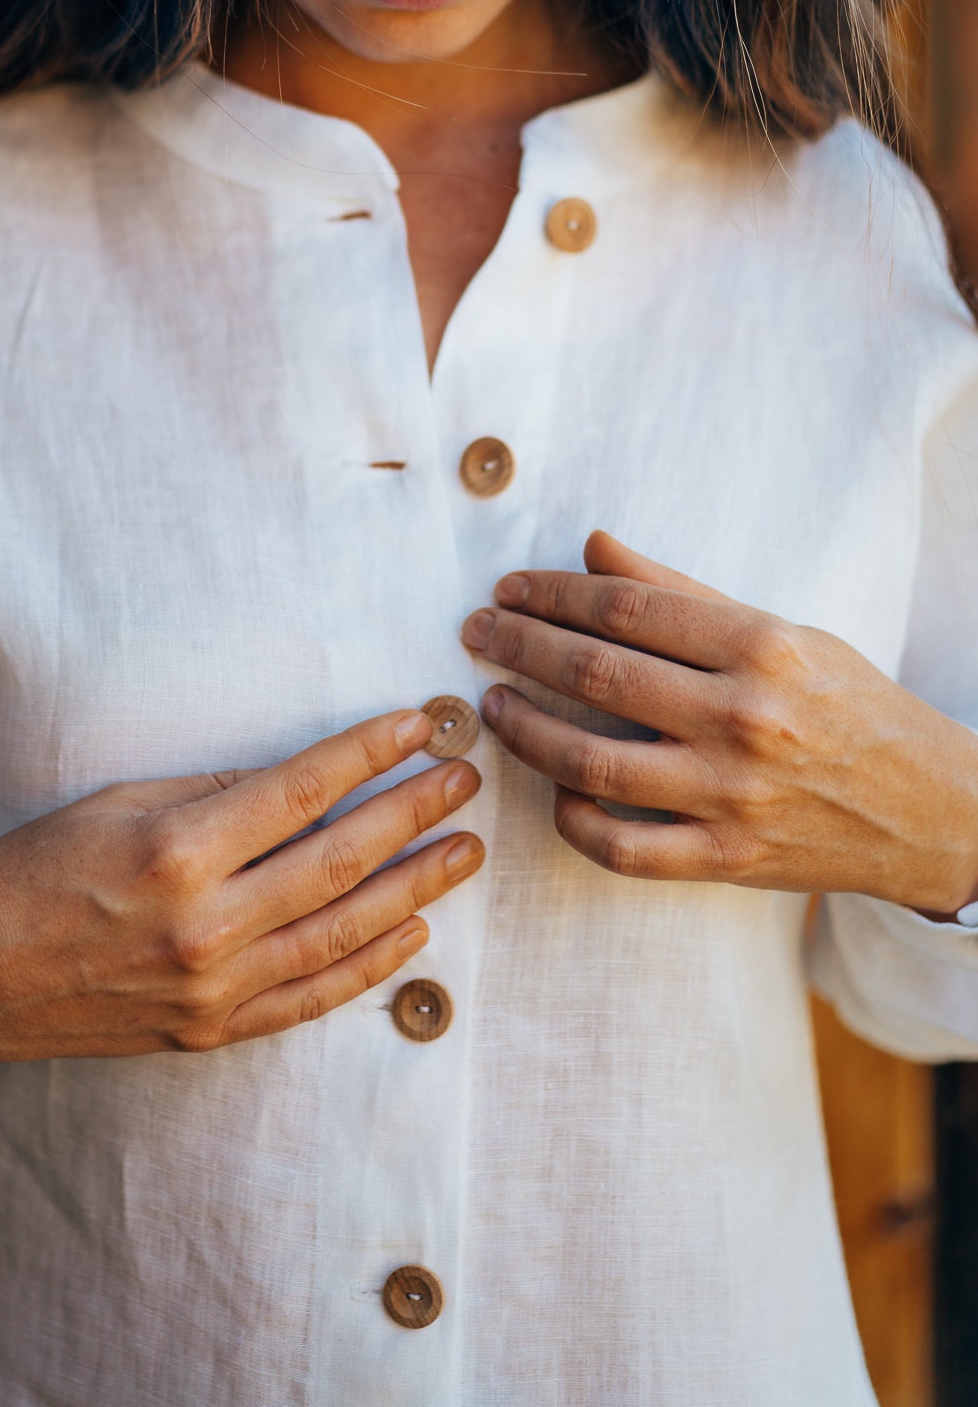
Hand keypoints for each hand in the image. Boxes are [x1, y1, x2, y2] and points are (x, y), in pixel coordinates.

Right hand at [0, 708, 482, 1061]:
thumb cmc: (31, 872)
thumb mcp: (116, 804)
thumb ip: (213, 794)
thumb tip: (300, 780)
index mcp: (177, 852)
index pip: (302, 791)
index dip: (368, 753)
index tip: (419, 724)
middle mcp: (205, 925)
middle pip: (339, 860)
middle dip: (412, 814)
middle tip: (465, 779)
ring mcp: (213, 988)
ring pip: (342, 933)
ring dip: (414, 886)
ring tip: (462, 849)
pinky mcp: (211, 1031)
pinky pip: (311, 998)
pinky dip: (370, 966)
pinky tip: (414, 930)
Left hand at [461, 531, 977, 913]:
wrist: (928, 808)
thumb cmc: (849, 706)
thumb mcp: (780, 630)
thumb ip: (680, 591)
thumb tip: (593, 547)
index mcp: (759, 647)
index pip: (626, 607)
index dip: (553, 592)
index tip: (510, 588)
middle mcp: (742, 718)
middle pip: (596, 675)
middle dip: (520, 647)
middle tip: (477, 633)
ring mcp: (731, 795)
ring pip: (591, 761)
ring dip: (526, 729)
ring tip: (494, 705)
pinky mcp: (726, 860)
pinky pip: (622, 848)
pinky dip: (572, 820)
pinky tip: (551, 790)